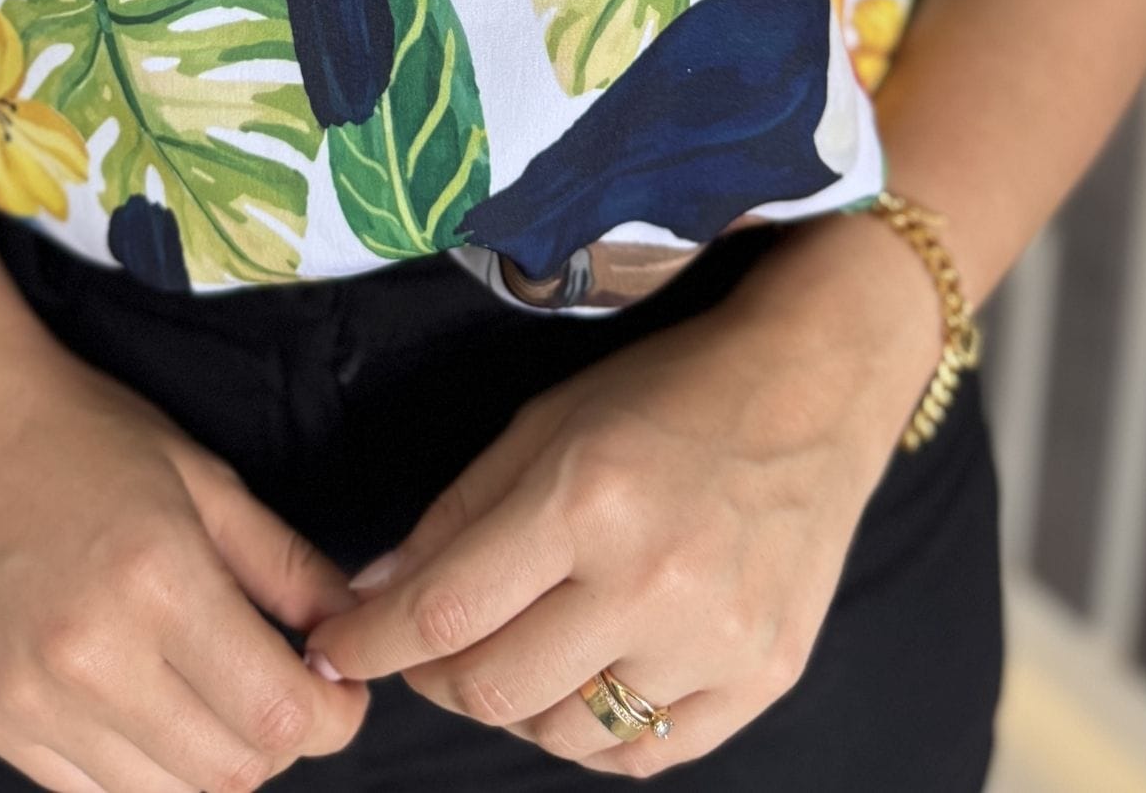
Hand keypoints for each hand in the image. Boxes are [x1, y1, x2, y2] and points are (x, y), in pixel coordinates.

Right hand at [0, 326, 369, 791]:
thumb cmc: (87, 434)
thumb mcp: (208, 479)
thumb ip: (288, 569)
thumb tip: (355, 635)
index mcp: (158, 581)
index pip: (278, 714)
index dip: (333, 716)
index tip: (337, 688)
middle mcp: (89, 655)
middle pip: (231, 772)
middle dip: (280, 739)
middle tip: (277, 683)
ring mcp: (28, 698)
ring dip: (208, 758)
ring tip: (207, 689)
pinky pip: (90, 791)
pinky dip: (137, 765)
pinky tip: (141, 697)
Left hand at [301, 215, 943, 774]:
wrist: (812, 390)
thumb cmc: (666, 394)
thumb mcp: (543, 423)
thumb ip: (456, 515)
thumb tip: (374, 594)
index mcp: (586, 498)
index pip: (446, 611)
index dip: (371, 642)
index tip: (333, 648)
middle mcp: (651, 580)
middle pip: (495, 690)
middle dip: (434, 678)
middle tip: (426, 649)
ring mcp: (714, 640)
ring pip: (563, 737)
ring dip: (512, 707)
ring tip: (513, 652)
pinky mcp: (761, 678)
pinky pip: (643, 755)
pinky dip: (594, 733)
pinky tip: (584, 678)